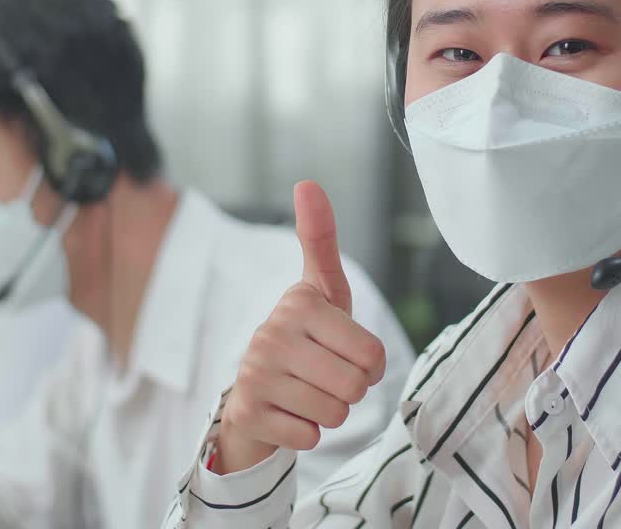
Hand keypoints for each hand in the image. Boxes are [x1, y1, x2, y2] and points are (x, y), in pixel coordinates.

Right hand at [214, 181, 387, 473]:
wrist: (255, 395)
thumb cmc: (305, 338)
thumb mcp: (322, 290)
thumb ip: (320, 239)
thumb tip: (307, 182)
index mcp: (299, 303)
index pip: (373, 354)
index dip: (370, 364)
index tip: (343, 352)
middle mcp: (271, 333)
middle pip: (355, 386)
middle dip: (350, 391)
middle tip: (326, 378)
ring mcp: (255, 374)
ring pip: (335, 414)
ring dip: (329, 413)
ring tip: (306, 394)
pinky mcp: (247, 413)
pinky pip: (309, 437)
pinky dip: (307, 434)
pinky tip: (288, 415)